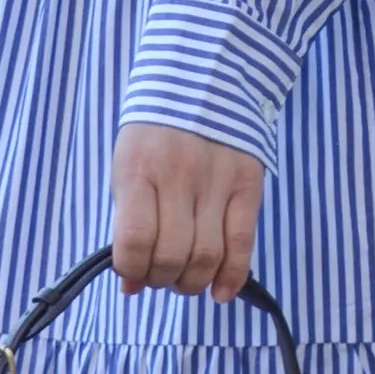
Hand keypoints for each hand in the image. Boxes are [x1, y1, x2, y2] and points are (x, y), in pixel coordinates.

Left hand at [111, 125, 262, 298]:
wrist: (202, 81)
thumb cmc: (153, 134)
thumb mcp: (126, 167)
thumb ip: (127, 221)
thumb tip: (131, 282)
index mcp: (139, 170)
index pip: (136, 239)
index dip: (132, 270)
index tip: (131, 276)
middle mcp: (178, 177)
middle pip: (173, 255)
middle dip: (162, 280)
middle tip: (160, 276)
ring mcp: (217, 181)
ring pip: (208, 256)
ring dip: (193, 282)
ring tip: (184, 278)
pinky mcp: (248, 185)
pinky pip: (243, 243)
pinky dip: (232, 277)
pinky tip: (220, 292)